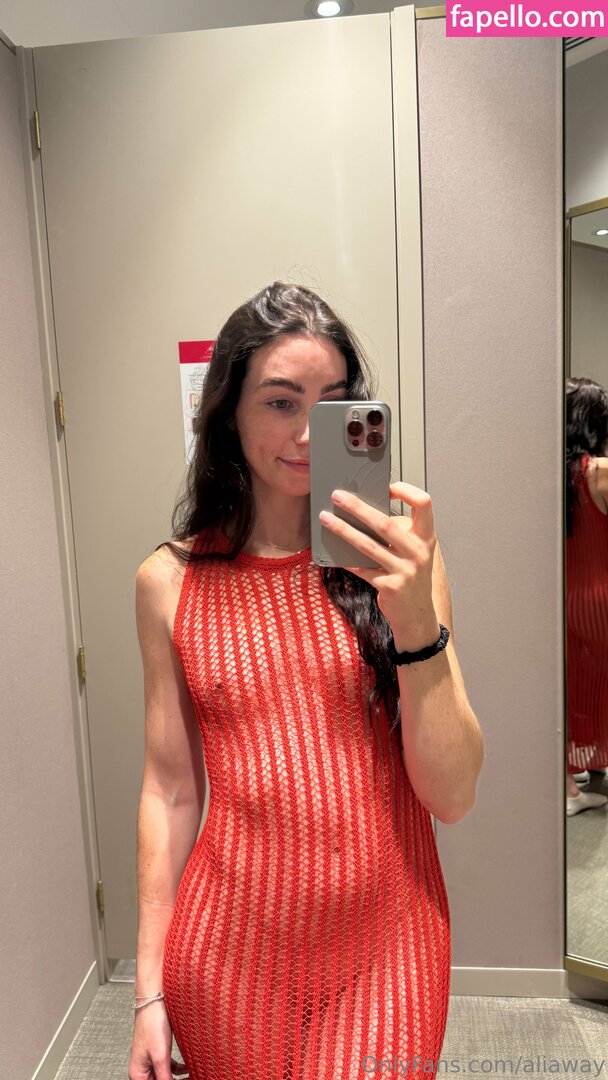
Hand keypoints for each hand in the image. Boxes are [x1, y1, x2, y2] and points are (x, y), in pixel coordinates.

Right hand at [128, 1002, 188, 1079]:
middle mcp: (142, 1069)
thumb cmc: (152, 1023)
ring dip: (178, 1077)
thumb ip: (164, 1078)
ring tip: (191, 1074)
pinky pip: (168, 1066)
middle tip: (191, 1078)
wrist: (155, 999)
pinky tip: (188, 1067)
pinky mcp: (158, 1051)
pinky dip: (178, 1069)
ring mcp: (150, 1060)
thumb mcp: (161, 1057)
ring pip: (166, 1076)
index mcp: (137, 1074)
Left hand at [318, 481, 439, 650]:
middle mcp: (418, 552)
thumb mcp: (414, 552)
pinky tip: (333, 553)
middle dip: (358, 507)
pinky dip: (345, 560)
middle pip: (385, 523)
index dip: (406, 490)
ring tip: (326, 518)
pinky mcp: (390, 586)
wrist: (418, 615)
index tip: (387, 487)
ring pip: (368, 545)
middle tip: (338, 496)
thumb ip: (398, 534)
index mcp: (427, 537)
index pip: (424, 503)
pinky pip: (361, 569)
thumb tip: (363, 512)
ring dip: (343, 530)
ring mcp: (404, 571)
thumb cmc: (412, 577)